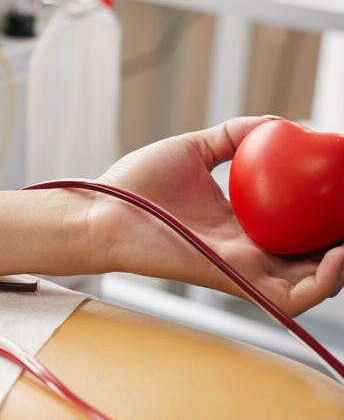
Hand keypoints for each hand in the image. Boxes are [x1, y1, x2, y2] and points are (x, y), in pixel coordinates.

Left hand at [90, 117, 343, 315]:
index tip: (342, 189)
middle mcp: (248, 250)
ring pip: (313, 283)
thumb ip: (233, 136)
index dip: (327, 215)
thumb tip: (276, 122)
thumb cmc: (133, 185)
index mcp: (241, 223)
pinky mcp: (233, 281)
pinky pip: (290, 297)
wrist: (100, 210)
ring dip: (343, 265)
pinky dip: (323, 283)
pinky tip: (337, 256)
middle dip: (343, 243)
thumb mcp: (193, 148)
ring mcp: (243, 269)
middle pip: (313, 257)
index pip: (297, 226)